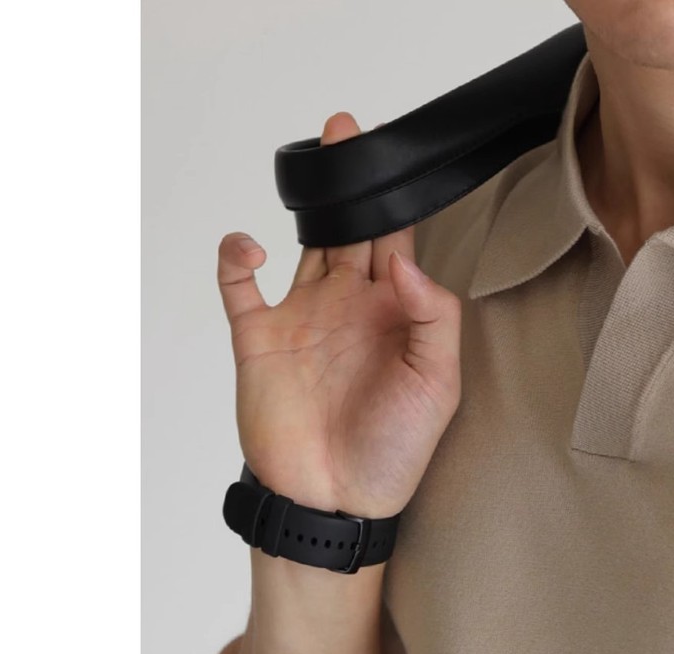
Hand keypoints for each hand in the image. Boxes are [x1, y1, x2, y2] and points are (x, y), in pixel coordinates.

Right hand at [215, 113, 461, 519]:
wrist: (334, 502)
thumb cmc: (391, 456)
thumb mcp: (437, 390)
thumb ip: (433, 320)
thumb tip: (403, 260)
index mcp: (394, 318)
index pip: (398, 245)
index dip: (397, 204)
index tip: (398, 164)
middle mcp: (347, 309)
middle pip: (350, 229)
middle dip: (351, 182)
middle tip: (349, 131)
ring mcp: (302, 319)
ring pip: (303, 244)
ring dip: (307, 204)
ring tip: (316, 165)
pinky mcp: (258, 338)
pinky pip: (239, 284)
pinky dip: (236, 255)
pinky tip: (250, 247)